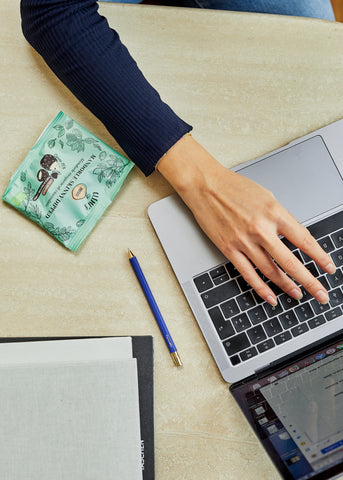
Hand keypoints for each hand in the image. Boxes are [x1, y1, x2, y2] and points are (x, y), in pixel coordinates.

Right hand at [157, 135, 335, 305]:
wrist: (205, 185)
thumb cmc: (234, 187)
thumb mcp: (267, 196)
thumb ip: (280, 218)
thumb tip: (293, 236)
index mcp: (274, 213)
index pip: (304, 240)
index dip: (319, 257)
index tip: (328, 268)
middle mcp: (261, 229)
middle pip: (290, 262)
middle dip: (309, 281)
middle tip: (321, 294)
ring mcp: (244, 241)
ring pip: (270, 271)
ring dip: (287, 286)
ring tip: (298, 294)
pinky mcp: (229, 249)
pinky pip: (248, 273)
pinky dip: (260, 288)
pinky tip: (270, 296)